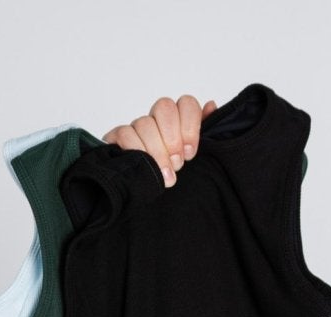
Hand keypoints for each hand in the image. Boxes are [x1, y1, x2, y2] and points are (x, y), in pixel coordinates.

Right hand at [104, 95, 218, 187]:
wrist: (149, 198)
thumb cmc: (173, 174)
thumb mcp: (194, 156)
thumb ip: (204, 131)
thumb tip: (211, 106)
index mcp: (179, 120)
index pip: (186, 104)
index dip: (190, 126)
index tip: (190, 152)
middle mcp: (158, 119)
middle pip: (164, 107)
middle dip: (172, 138)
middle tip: (177, 163)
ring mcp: (138, 126)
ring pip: (145, 123)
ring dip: (157, 151)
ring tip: (164, 174)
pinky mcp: (119, 136)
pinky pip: (126, 133)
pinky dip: (136, 150)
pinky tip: (144, 166)